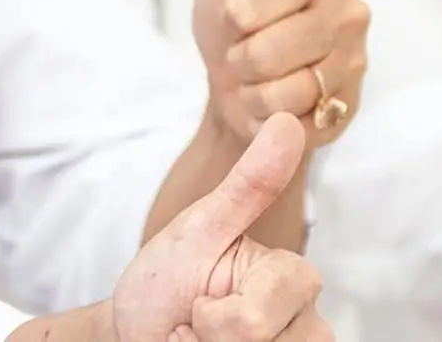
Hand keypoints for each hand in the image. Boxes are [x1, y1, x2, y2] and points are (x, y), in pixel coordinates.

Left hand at [111, 113, 329, 340]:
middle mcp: (309, 327)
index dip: (218, 316)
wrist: (132, 333)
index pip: (268, 311)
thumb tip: (290, 120)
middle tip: (193, 330)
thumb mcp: (199, 229)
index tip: (194, 303)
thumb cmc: (166, 281)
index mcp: (294, 280)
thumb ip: (249, 185)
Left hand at [192, 0, 368, 145]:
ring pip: (283, 85)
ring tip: (260, 71)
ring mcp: (355, 61)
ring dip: (253, 84)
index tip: (236, 8)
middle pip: (267, 46)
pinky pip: (295, 118)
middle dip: (240, 51)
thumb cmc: (228, 15)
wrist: (235, 86)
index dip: (231, 12)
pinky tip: (277, 100)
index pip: (253, 0)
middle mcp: (349, 9)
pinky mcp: (350, 107)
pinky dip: (270, 113)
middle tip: (247, 44)